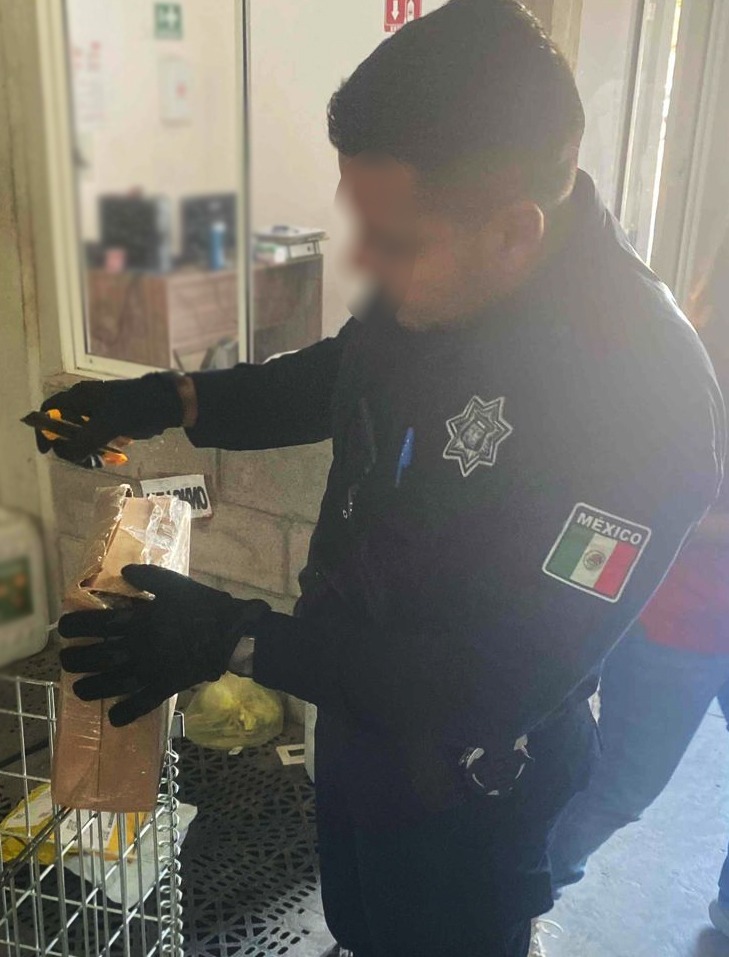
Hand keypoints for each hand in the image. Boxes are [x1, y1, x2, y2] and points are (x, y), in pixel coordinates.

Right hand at [36, 374, 183, 465]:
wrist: (167, 403)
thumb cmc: (136, 408)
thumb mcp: (107, 425)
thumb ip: (85, 440)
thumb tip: (68, 454)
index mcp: (80, 396)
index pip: (49, 410)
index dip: (43, 429)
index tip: (48, 450)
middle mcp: (85, 403)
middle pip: (64, 427)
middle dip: (70, 447)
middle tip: (84, 462)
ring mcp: (98, 413)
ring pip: (81, 436)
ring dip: (86, 452)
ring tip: (98, 463)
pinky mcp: (111, 422)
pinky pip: (97, 439)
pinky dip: (99, 450)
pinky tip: (108, 459)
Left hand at [58, 565, 270, 725]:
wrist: (233, 632)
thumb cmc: (204, 605)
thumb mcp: (176, 584)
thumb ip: (148, 577)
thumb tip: (124, 571)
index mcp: (141, 619)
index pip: (98, 622)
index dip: (76, 626)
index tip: (64, 628)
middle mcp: (141, 646)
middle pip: (99, 656)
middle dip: (76, 659)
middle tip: (66, 660)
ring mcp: (153, 669)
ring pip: (114, 682)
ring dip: (92, 688)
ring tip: (79, 690)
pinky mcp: (166, 686)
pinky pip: (143, 703)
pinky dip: (126, 712)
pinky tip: (113, 718)